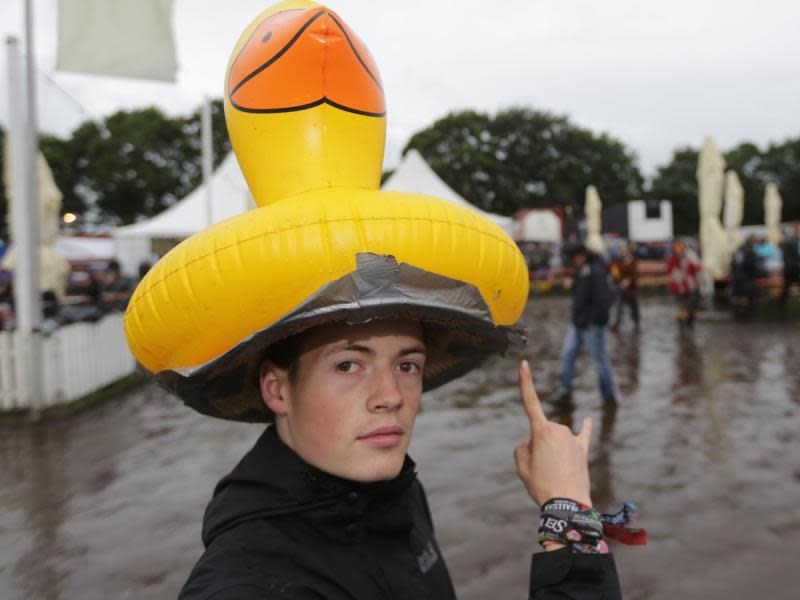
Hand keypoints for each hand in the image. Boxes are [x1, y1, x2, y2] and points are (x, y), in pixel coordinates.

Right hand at [514, 360, 592, 506]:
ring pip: (556, 438)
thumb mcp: (521, 466)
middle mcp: (559, 429)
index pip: (530, 401)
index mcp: (541, 431)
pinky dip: (584, 429)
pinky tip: (587, 421)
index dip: (525, 381)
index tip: (524, 363)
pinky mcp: (583, 449)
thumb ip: (523, 447)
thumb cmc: (541, 485)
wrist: (567, 505)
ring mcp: (573, 438)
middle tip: (540, 468)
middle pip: (541, 430)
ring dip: (552, 450)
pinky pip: (583, 435)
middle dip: (537, 444)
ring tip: (554, 473)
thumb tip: (535, 442)